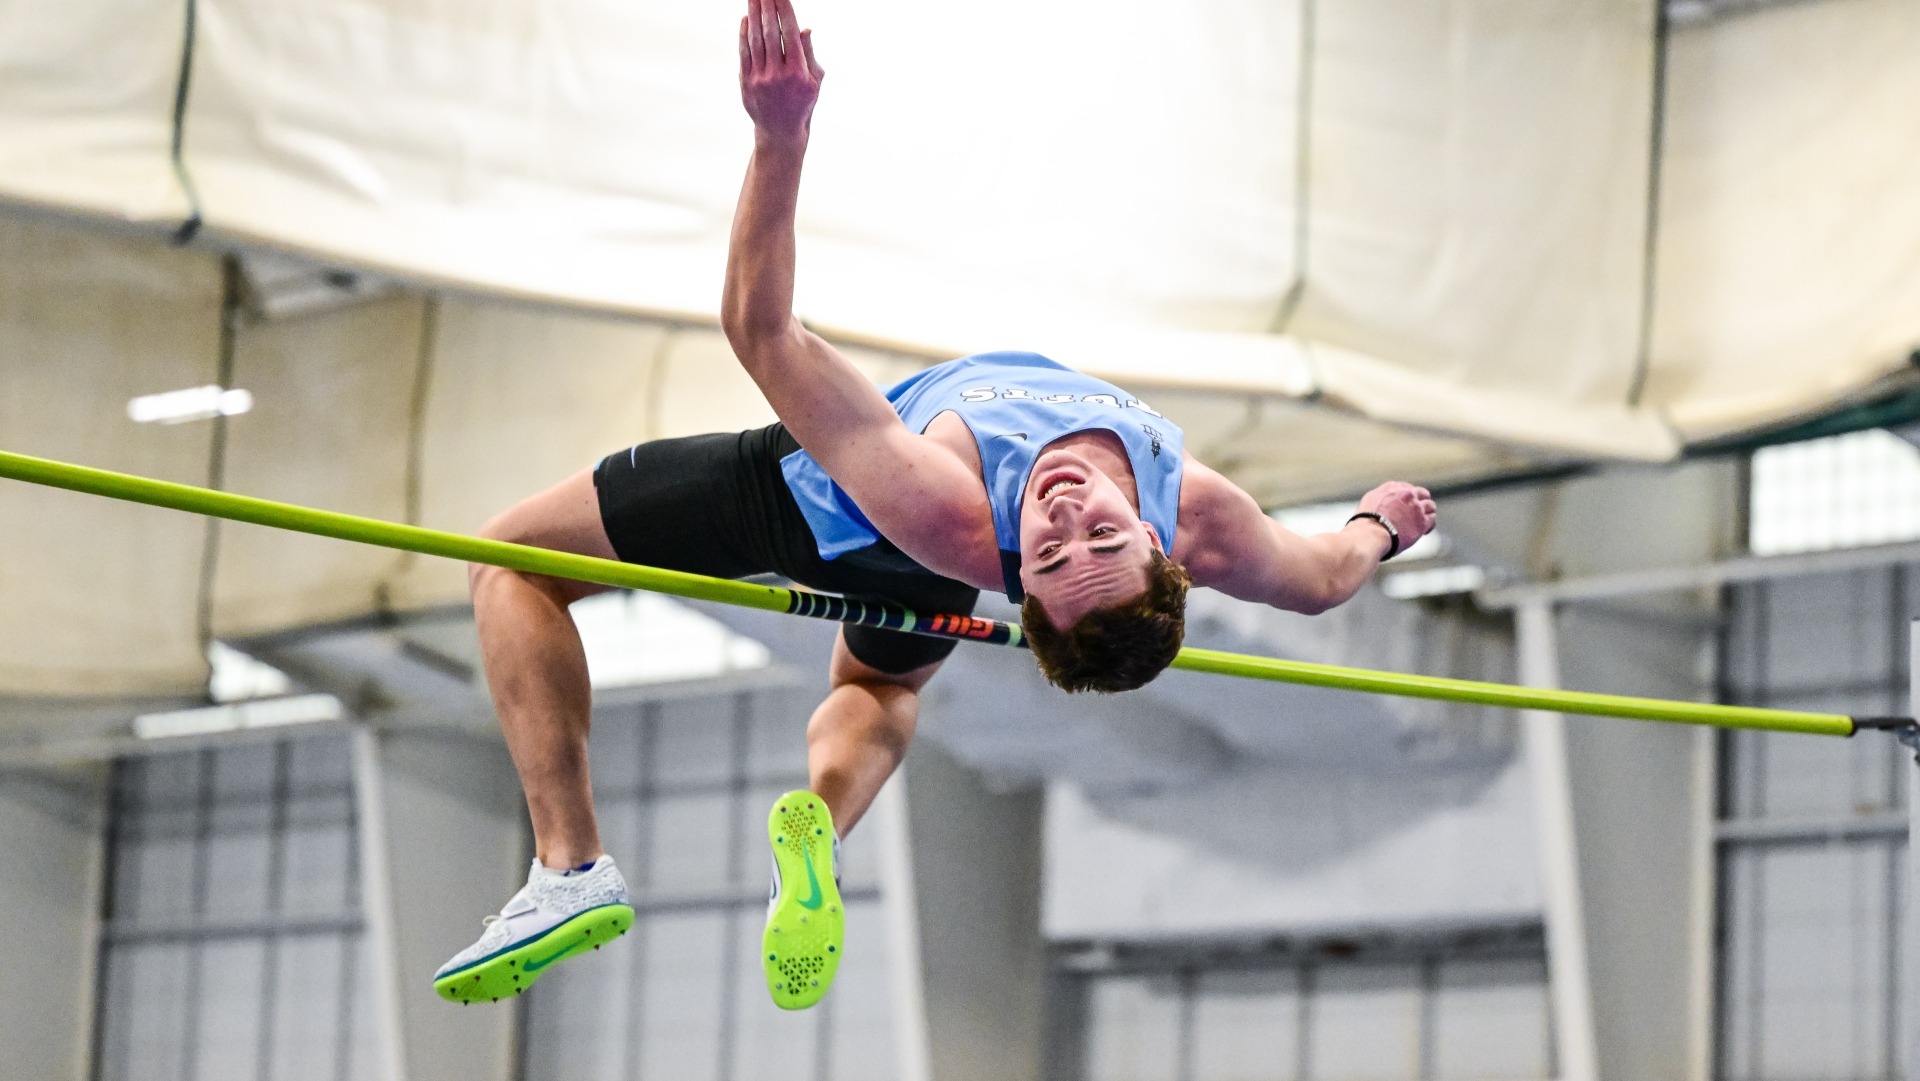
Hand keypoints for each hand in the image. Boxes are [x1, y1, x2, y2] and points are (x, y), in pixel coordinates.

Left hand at [740, 0, 824, 142]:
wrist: (781, 132)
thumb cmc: (802, 103)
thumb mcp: (814, 81)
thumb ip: (809, 54)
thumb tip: (804, 28)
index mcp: (798, 72)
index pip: (789, 33)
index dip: (784, 11)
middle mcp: (777, 74)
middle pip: (770, 32)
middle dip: (767, 8)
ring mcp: (760, 78)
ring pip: (755, 40)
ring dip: (754, 16)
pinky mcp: (746, 82)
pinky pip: (744, 53)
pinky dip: (744, 35)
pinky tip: (746, 19)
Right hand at [1356, 481, 1436, 557]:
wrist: (1371, 533)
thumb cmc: (1365, 522)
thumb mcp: (1369, 501)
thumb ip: (1381, 498)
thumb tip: (1384, 502)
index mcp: (1392, 487)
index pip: (1406, 488)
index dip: (1408, 497)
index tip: (1407, 504)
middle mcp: (1406, 494)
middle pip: (1421, 493)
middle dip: (1421, 501)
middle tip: (1419, 510)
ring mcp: (1416, 507)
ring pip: (1430, 505)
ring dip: (1427, 512)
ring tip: (1424, 520)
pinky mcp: (1422, 522)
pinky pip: (1432, 519)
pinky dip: (1429, 524)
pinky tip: (1425, 530)